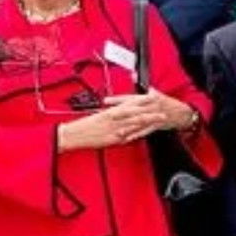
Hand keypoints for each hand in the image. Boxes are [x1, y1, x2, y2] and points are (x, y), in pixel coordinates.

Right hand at [56, 92, 184, 150]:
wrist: (74, 134)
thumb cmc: (84, 126)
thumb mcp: (98, 117)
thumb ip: (110, 116)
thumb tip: (117, 114)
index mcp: (110, 111)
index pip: (129, 103)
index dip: (142, 100)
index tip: (152, 96)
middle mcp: (114, 119)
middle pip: (135, 112)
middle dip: (150, 109)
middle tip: (162, 107)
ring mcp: (115, 129)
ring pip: (135, 122)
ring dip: (149, 120)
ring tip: (160, 118)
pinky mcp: (114, 139)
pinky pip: (129, 136)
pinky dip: (139, 133)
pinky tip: (147, 133)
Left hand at [103, 90, 197, 138]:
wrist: (181, 113)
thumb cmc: (166, 103)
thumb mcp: (154, 92)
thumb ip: (141, 84)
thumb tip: (133, 74)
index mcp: (146, 98)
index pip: (129, 97)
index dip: (117, 99)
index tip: (106, 101)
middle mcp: (149, 106)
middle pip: (132, 109)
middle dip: (120, 113)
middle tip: (108, 115)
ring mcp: (153, 116)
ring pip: (138, 121)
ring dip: (127, 126)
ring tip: (116, 130)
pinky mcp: (157, 125)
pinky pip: (145, 131)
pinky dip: (137, 134)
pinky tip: (128, 138)